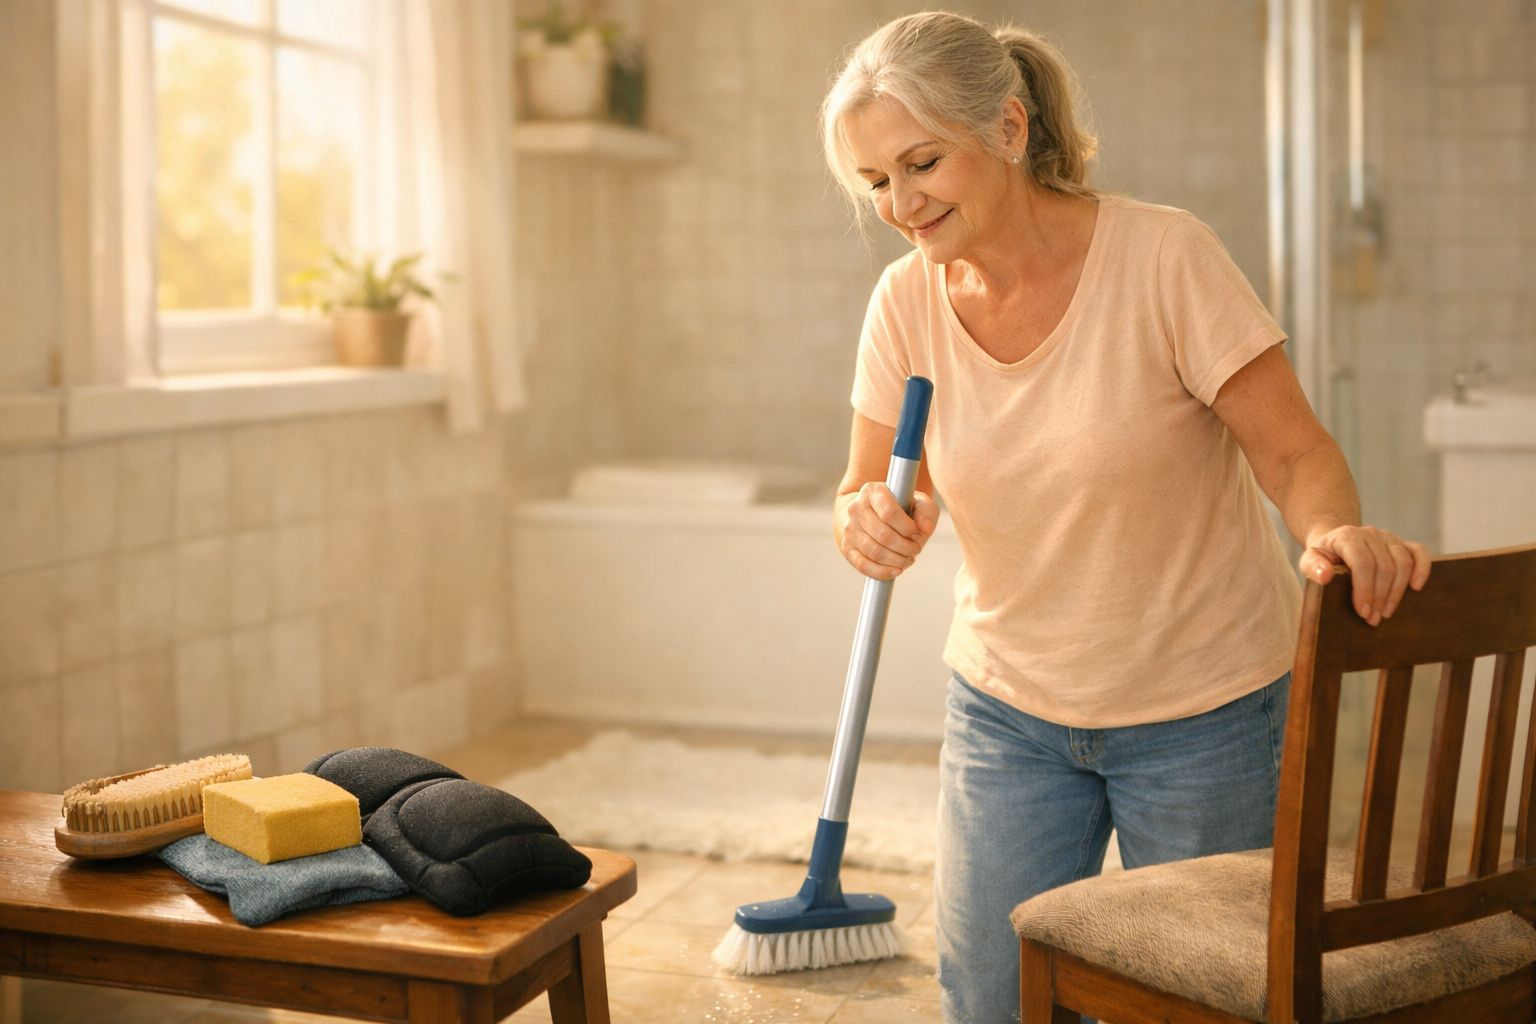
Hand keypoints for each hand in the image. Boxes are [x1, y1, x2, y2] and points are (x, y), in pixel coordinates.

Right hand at [836, 483, 939, 579]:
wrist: (873, 514)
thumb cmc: (901, 509)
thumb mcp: (918, 502)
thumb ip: (927, 510)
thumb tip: (925, 528)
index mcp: (873, 491)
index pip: (889, 512)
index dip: (907, 528)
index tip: (917, 534)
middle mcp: (856, 508)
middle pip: (883, 535)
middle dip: (905, 547)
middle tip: (916, 549)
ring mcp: (849, 528)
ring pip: (874, 551)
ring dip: (896, 560)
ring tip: (908, 559)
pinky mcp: (847, 547)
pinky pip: (863, 565)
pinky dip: (882, 572)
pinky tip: (896, 570)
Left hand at [1299, 525, 1430, 625]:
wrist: (1335, 542)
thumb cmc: (1323, 556)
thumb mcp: (1310, 560)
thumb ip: (1313, 567)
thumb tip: (1325, 577)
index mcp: (1348, 536)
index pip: (1362, 563)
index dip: (1364, 589)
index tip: (1362, 611)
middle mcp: (1371, 533)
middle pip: (1384, 567)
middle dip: (1379, 597)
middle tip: (1372, 619)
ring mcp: (1389, 537)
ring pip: (1403, 563)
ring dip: (1397, 592)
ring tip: (1385, 612)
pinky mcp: (1403, 543)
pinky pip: (1419, 553)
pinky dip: (1422, 569)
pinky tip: (1416, 588)